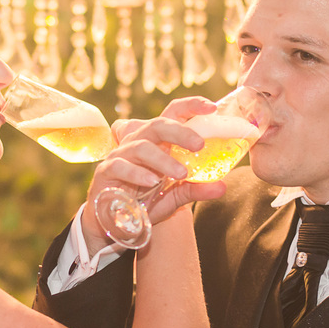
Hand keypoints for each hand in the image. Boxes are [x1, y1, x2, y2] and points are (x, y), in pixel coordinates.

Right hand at [80, 97, 225, 249]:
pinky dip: (137, 173)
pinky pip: (120, 166)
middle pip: (157, 125)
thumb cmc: (144, 200)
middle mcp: (140, 142)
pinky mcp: (106, 171)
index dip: (191, 106)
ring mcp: (121, 155)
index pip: (173, 114)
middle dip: (179, 131)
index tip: (211, 107)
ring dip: (162, 159)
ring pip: (141, 146)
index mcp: (158, 142)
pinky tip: (151, 182)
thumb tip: (222, 186)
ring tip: (180, 174)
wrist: (114, 221)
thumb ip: (195, 189)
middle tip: (198, 145)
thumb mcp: (174, 196)